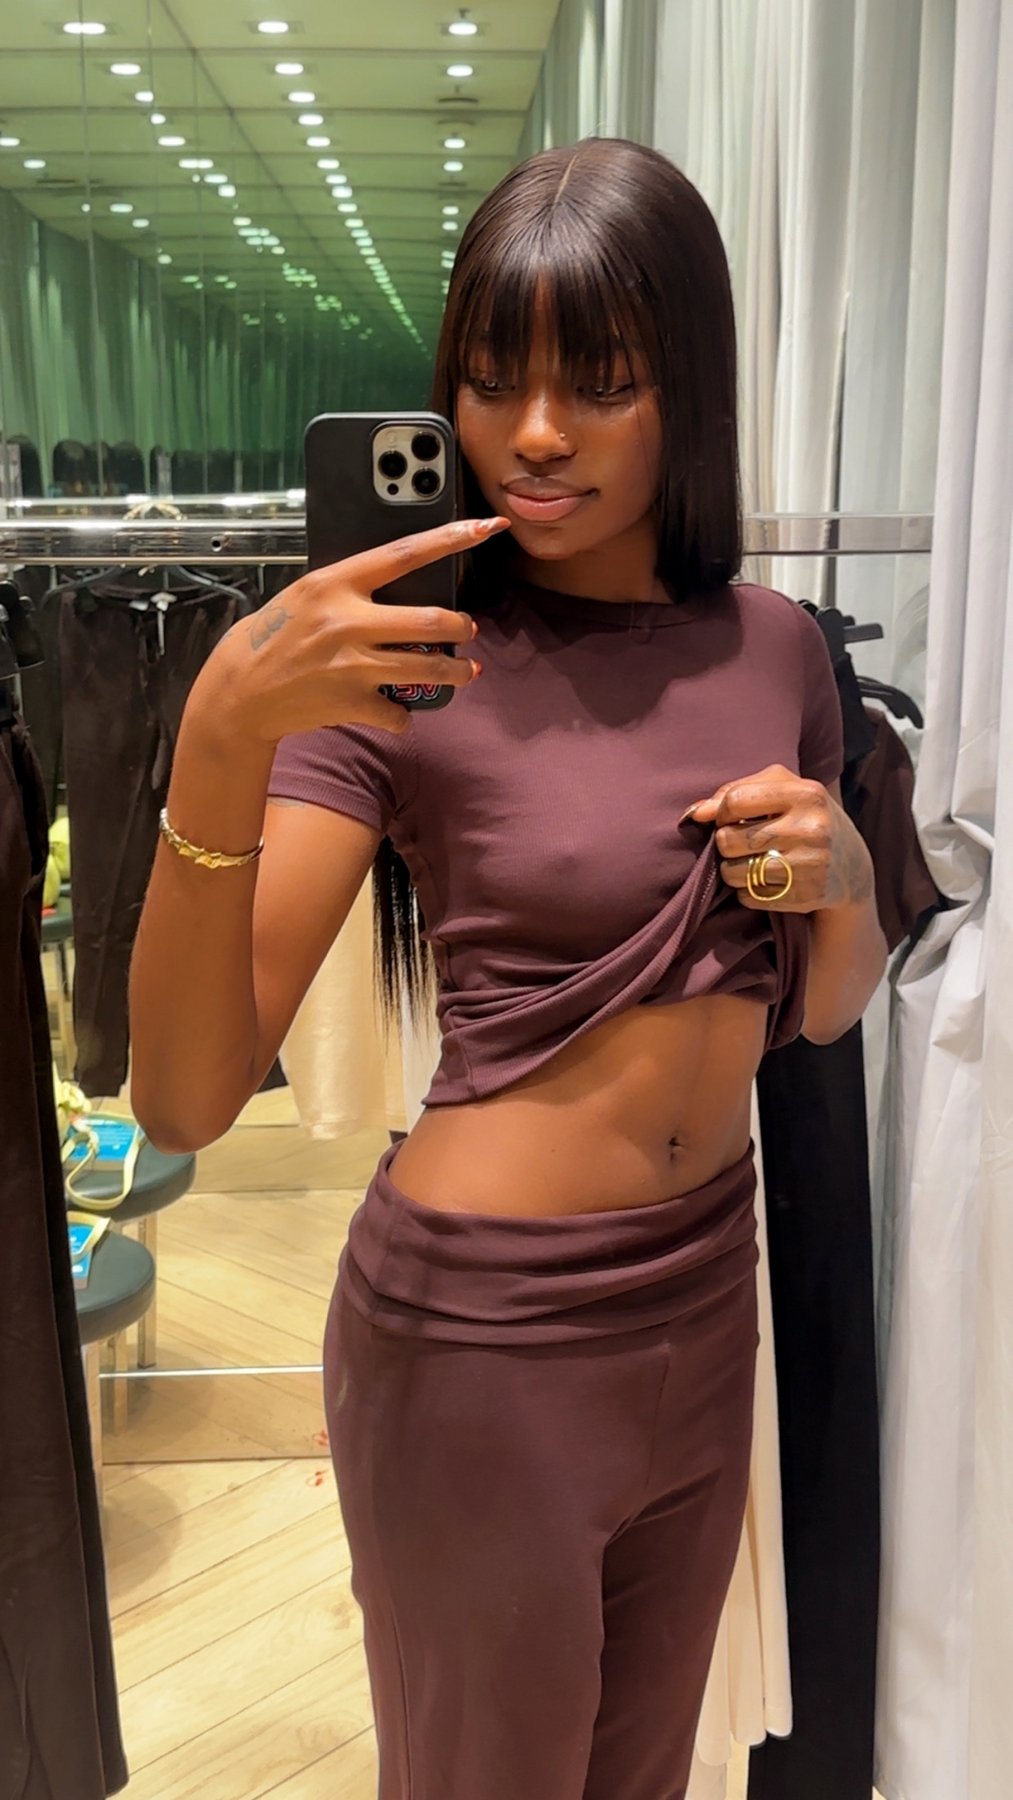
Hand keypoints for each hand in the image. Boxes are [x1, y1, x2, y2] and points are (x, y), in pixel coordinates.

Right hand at [192, 515, 510, 744]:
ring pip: (430, 668)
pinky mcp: (353, 703)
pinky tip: (396, 709)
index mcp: (335, 583)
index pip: (405, 553)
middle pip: (432, 619)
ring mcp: (353, 664)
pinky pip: (400, 712)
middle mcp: (348, 621)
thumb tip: (398, 580)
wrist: (241, 692)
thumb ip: (349, 587)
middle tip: (467, 628)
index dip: (451, 539)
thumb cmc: (274, 637)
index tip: (486, 527)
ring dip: (457, 671)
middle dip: (461, 626)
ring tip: (466, 671)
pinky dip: (403, 714)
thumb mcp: (306, 595)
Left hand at [683, 764, 873, 911]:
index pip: (735, 800)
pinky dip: (746, 890)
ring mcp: (809, 865)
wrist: (853, 867)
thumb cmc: (806, 818)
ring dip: (731, 869)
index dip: (722, 812)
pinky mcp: (805, 897)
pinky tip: (765, 880)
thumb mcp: (784, 790)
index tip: (729, 818)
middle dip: (725, 843)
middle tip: (740, 843)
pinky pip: (748, 896)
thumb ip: (737, 790)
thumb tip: (695, 813)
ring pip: (733, 872)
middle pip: (728, 839)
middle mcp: (811, 828)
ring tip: (749, 861)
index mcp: (806, 793)